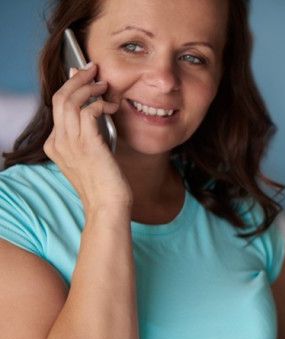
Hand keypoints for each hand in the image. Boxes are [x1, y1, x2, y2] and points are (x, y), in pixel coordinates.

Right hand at [44, 62, 130, 213]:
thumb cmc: (106, 183)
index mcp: (56, 145)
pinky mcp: (88, 145)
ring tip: (104, 84)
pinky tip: (112, 107)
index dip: (71, 87)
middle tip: (93, 69)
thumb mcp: (93, 155)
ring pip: (71, 101)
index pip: (58, 107)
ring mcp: (70, 144)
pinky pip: (89, 112)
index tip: (85, 75)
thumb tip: (96, 107)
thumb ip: (91, 134)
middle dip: (77, 79)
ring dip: (90, 87)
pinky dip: (100, 104)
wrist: (108, 207)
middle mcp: (58, 143)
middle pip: (60, 98)